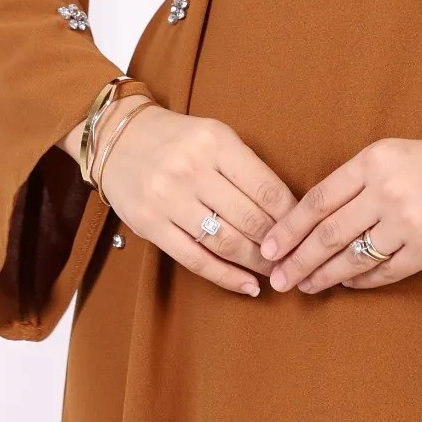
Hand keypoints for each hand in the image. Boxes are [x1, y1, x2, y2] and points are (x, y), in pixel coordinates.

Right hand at [87, 104, 296, 297]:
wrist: (117, 137)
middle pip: (250, 219)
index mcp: (216, 142)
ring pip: (225, 242)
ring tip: (273, 272)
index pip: (267, 187)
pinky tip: (246, 285)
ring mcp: (168, 198)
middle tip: (294, 259)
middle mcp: (191, 169)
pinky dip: (226, 277)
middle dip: (278, 246)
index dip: (291, 217)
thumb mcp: (215, 136)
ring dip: (256, 264)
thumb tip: (287, 213)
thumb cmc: (177, 139)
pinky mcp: (149, 224)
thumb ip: (247, 168)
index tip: (304, 232)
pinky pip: (195, 259)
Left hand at [258, 136, 421, 294]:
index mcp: (375, 162)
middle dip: (297, 260)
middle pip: (328, 234)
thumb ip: (357, 181)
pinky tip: (346, 283)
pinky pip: (383, 272)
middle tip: (277, 279)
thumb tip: (313, 219)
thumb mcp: (396, 155)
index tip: (268, 248)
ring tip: (304, 286)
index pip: (318, 200)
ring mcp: (409, 222)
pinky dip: (360, 281)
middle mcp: (389, 190)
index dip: (288, 229)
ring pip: (352, 258)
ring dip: (323, 276)